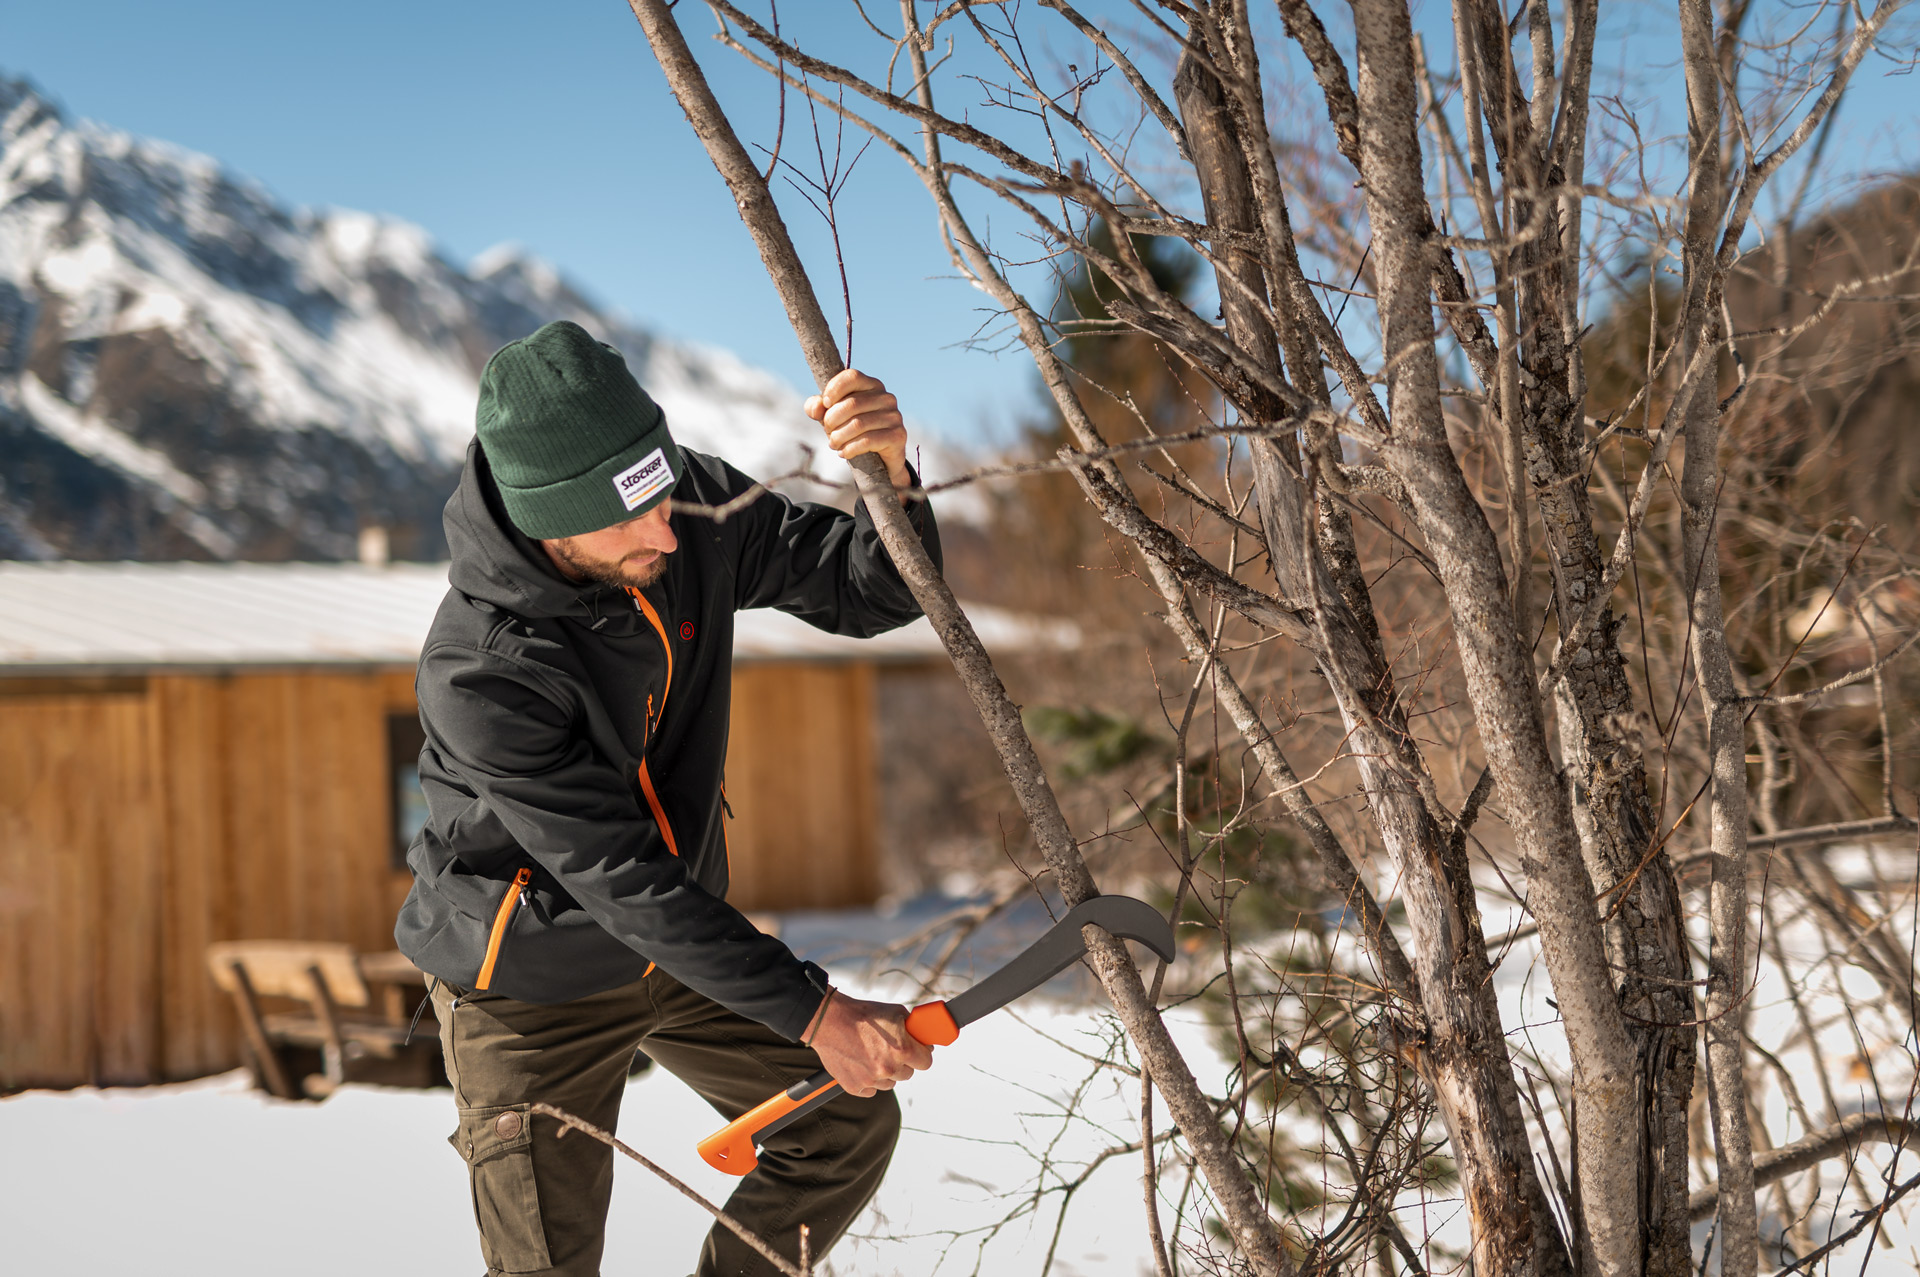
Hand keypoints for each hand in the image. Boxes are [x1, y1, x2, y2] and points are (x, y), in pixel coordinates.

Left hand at [804, 368, 912, 501]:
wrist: (880, 459)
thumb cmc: (853, 431)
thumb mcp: (832, 417)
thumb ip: (818, 408)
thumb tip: (816, 407)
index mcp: (871, 385)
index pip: (852, 376)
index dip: (834, 389)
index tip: (825, 405)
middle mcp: (886, 397)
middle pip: (851, 404)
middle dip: (832, 420)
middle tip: (828, 432)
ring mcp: (894, 416)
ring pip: (858, 424)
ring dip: (839, 437)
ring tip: (833, 444)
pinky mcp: (898, 435)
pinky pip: (868, 441)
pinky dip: (850, 448)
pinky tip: (844, 453)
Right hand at [805, 990, 932, 1096]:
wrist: (830, 1021)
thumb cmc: (862, 1015)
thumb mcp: (896, 1012)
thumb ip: (913, 1028)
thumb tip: (924, 1037)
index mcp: (902, 1049)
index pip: (926, 1062)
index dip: (922, 1054)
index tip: (917, 1051)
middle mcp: (888, 1067)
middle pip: (908, 1074)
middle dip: (902, 1062)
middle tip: (890, 1049)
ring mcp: (871, 1079)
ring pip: (890, 1083)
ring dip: (885, 1072)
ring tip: (872, 1054)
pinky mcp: (855, 1087)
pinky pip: (871, 1090)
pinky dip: (868, 1080)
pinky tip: (861, 1063)